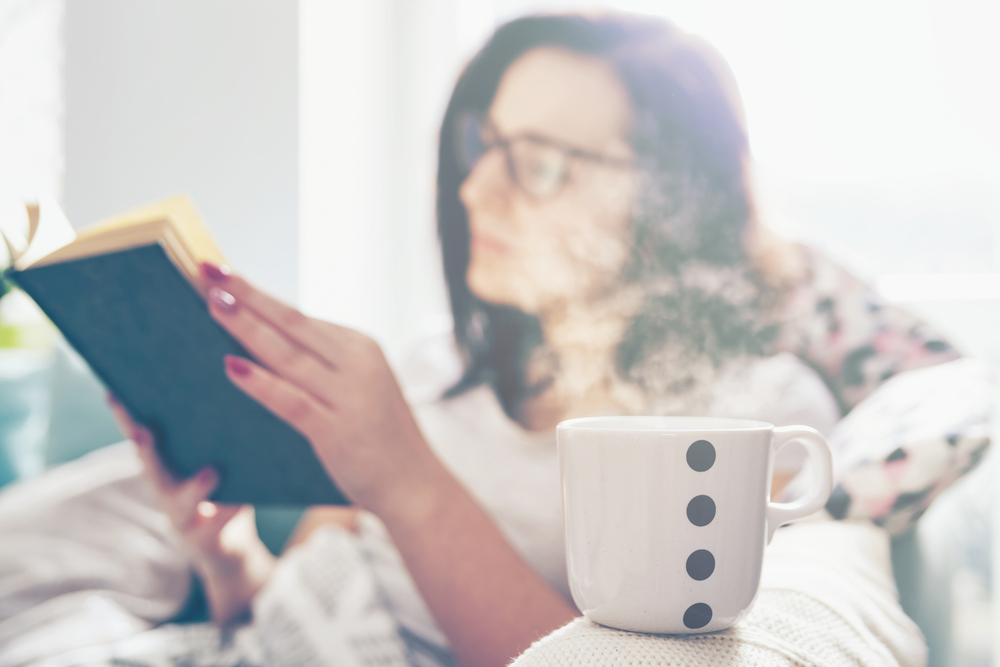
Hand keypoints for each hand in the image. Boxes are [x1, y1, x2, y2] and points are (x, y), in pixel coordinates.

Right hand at [107, 395, 275, 625]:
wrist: (232, 551)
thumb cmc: (224, 490)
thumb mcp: (215, 459)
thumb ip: (210, 435)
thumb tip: (228, 380)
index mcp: (164, 469)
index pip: (139, 439)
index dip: (125, 418)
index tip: (114, 393)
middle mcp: (166, 493)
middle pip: (152, 470)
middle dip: (146, 450)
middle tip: (144, 429)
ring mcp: (184, 519)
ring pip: (184, 503)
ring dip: (196, 487)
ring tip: (210, 471)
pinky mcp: (208, 540)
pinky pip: (219, 525)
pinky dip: (231, 510)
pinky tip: (244, 499)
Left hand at [200, 263, 444, 519]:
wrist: (414, 484)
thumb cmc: (381, 438)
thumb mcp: (361, 387)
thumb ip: (325, 365)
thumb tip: (269, 345)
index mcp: (362, 348)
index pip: (303, 318)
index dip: (261, 296)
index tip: (226, 276)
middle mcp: (357, 364)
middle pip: (292, 323)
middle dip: (248, 295)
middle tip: (210, 270)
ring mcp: (347, 396)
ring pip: (286, 354)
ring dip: (246, 327)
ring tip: (213, 303)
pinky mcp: (335, 430)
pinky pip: (290, 400)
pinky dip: (260, 382)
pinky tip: (231, 365)